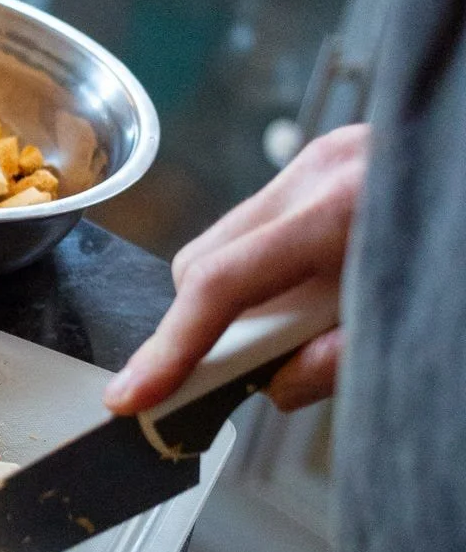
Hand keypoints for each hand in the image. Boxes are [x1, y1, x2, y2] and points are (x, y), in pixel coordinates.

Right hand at [104, 124, 368, 416]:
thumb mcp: (419, 323)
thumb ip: (338, 360)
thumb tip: (275, 386)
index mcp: (341, 211)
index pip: (220, 288)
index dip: (171, 351)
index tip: (133, 397)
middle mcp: (320, 171)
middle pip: (204, 261)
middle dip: (211, 323)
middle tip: (261, 365)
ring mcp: (324, 155)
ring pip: (229, 241)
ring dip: (247, 295)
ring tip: (314, 319)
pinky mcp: (333, 154)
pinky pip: (268, 221)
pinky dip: (278, 266)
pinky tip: (326, 282)